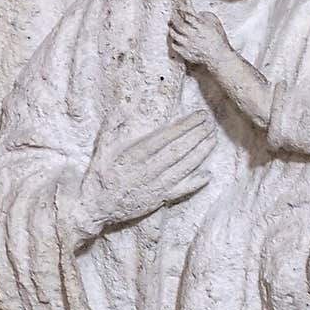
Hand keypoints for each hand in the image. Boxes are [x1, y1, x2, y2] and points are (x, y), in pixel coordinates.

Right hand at [76, 110, 215, 239]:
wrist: (97, 207)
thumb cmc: (100, 174)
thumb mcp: (102, 146)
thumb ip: (114, 123)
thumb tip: (126, 102)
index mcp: (134, 155)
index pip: (165, 137)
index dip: (184, 126)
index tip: (198, 116)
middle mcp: (148, 171)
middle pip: (178, 151)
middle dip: (197, 136)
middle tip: (210, 124)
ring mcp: (156, 186)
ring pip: (183, 168)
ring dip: (200, 154)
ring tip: (212, 140)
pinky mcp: (159, 199)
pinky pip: (181, 190)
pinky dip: (196, 183)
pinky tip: (208, 174)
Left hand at [168, 6, 229, 68]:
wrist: (219, 57)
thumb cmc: (218, 41)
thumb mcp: (216, 23)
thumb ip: (206, 16)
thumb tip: (198, 14)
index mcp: (199, 25)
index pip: (187, 14)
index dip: (182, 9)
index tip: (180, 7)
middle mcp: (191, 34)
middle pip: (177, 23)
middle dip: (174, 18)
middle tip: (172, 16)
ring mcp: (187, 44)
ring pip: (174, 34)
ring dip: (172, 29)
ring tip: (172, 27)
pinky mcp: (185, 52)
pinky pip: (174, 45)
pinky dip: (174, 41)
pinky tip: (176, 39)